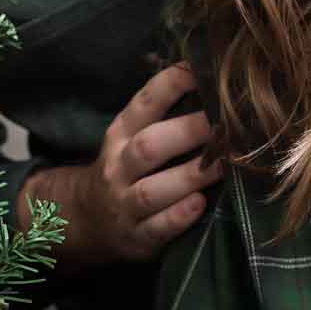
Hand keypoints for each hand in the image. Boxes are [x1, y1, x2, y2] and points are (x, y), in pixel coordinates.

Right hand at [16, 64, 221, 269]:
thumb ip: (164, 115)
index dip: (171, 85)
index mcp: (121, 134)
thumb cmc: (126, 169)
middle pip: (148, 147)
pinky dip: (178, 217)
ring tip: (224, 165)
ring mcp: (124, 204)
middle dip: (187, 132)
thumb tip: (215, 82)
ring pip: (152, 190)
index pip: (144, 104)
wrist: (85, 220)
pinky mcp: (136, 238)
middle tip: (225, 124)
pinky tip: (200, 204)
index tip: (201, 71)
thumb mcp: (132, 137)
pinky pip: (156, 228)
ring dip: (190, 176)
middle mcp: (119, 167)